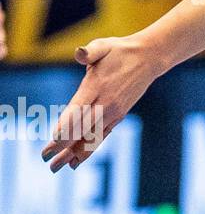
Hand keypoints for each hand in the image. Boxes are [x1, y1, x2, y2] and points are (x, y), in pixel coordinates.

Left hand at [42, 36, 166, 171]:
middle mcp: (106, 104)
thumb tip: (79, 53)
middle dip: (63, 147)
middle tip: (45, 160)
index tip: (50, 144)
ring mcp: (113, 112)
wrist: (149, 58)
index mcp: (97, 87)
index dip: (63, 130)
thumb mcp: (104, 46)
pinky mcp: (118, 116)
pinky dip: (89, 149)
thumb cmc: (121, 51)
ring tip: (59, 168)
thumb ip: (90, 51)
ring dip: (74, 153)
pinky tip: (77, 160)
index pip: (77, 113)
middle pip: (82, 130)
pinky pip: (101, 136)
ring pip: (92, 137)